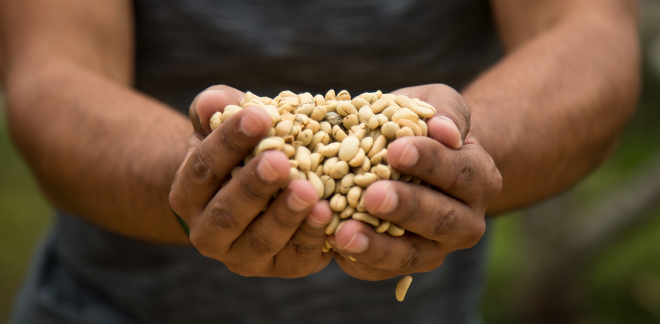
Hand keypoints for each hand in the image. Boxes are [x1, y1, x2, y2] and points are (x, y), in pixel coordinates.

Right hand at [169, 85, 333, 277]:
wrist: (261, 196)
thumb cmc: (242, 152)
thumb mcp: (225, 126)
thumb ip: (217, 110)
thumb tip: (213, 102)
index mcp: (188, 195)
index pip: (203, 168)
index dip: (228, 142)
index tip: (257, 116)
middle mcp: (208, 233)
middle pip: (227, 211)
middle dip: (254, 185)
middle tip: (279, 160)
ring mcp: (243, 256)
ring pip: (260, 240)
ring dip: (284, 215)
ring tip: (307, 190)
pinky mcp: (281, 268)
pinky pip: (295, 256)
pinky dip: (311, 235)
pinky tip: (328, 212)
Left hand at [327, 84, 501, 279]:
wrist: (414, 162)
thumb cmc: (423, 126)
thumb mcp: (436, 103)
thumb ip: (445, 111)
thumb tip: (445, 130)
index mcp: (479, 179)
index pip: (459, 172)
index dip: (430, 162)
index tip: (397, 150)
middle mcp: (466, 221)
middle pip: (441, 219)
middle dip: (406, 207)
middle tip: (372, 195)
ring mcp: (436, 249)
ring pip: (412, 254)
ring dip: (378, 246)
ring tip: (344, 233)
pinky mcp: (403, 266)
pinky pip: (383, 270)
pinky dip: (358, 260)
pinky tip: (333, 245)